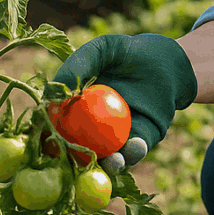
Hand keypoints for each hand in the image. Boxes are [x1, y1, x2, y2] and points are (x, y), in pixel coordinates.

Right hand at [52, 34, 196, 174]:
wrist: (167, 59)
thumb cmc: (129, 52)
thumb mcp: (102, 50)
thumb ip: (78, 65)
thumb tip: (53, 93)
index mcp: (73, 109)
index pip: (53, 126)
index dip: (46, 136)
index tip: (46, 140)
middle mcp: (91, 128)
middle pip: (76, 151)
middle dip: (75, 162)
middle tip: (79, 160)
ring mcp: (115, 138)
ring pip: (106, 158)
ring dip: (107, 164)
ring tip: (112, 161)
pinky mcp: (140, 141)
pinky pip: (134, 152)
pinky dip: (133, 153)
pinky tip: (135, 146)